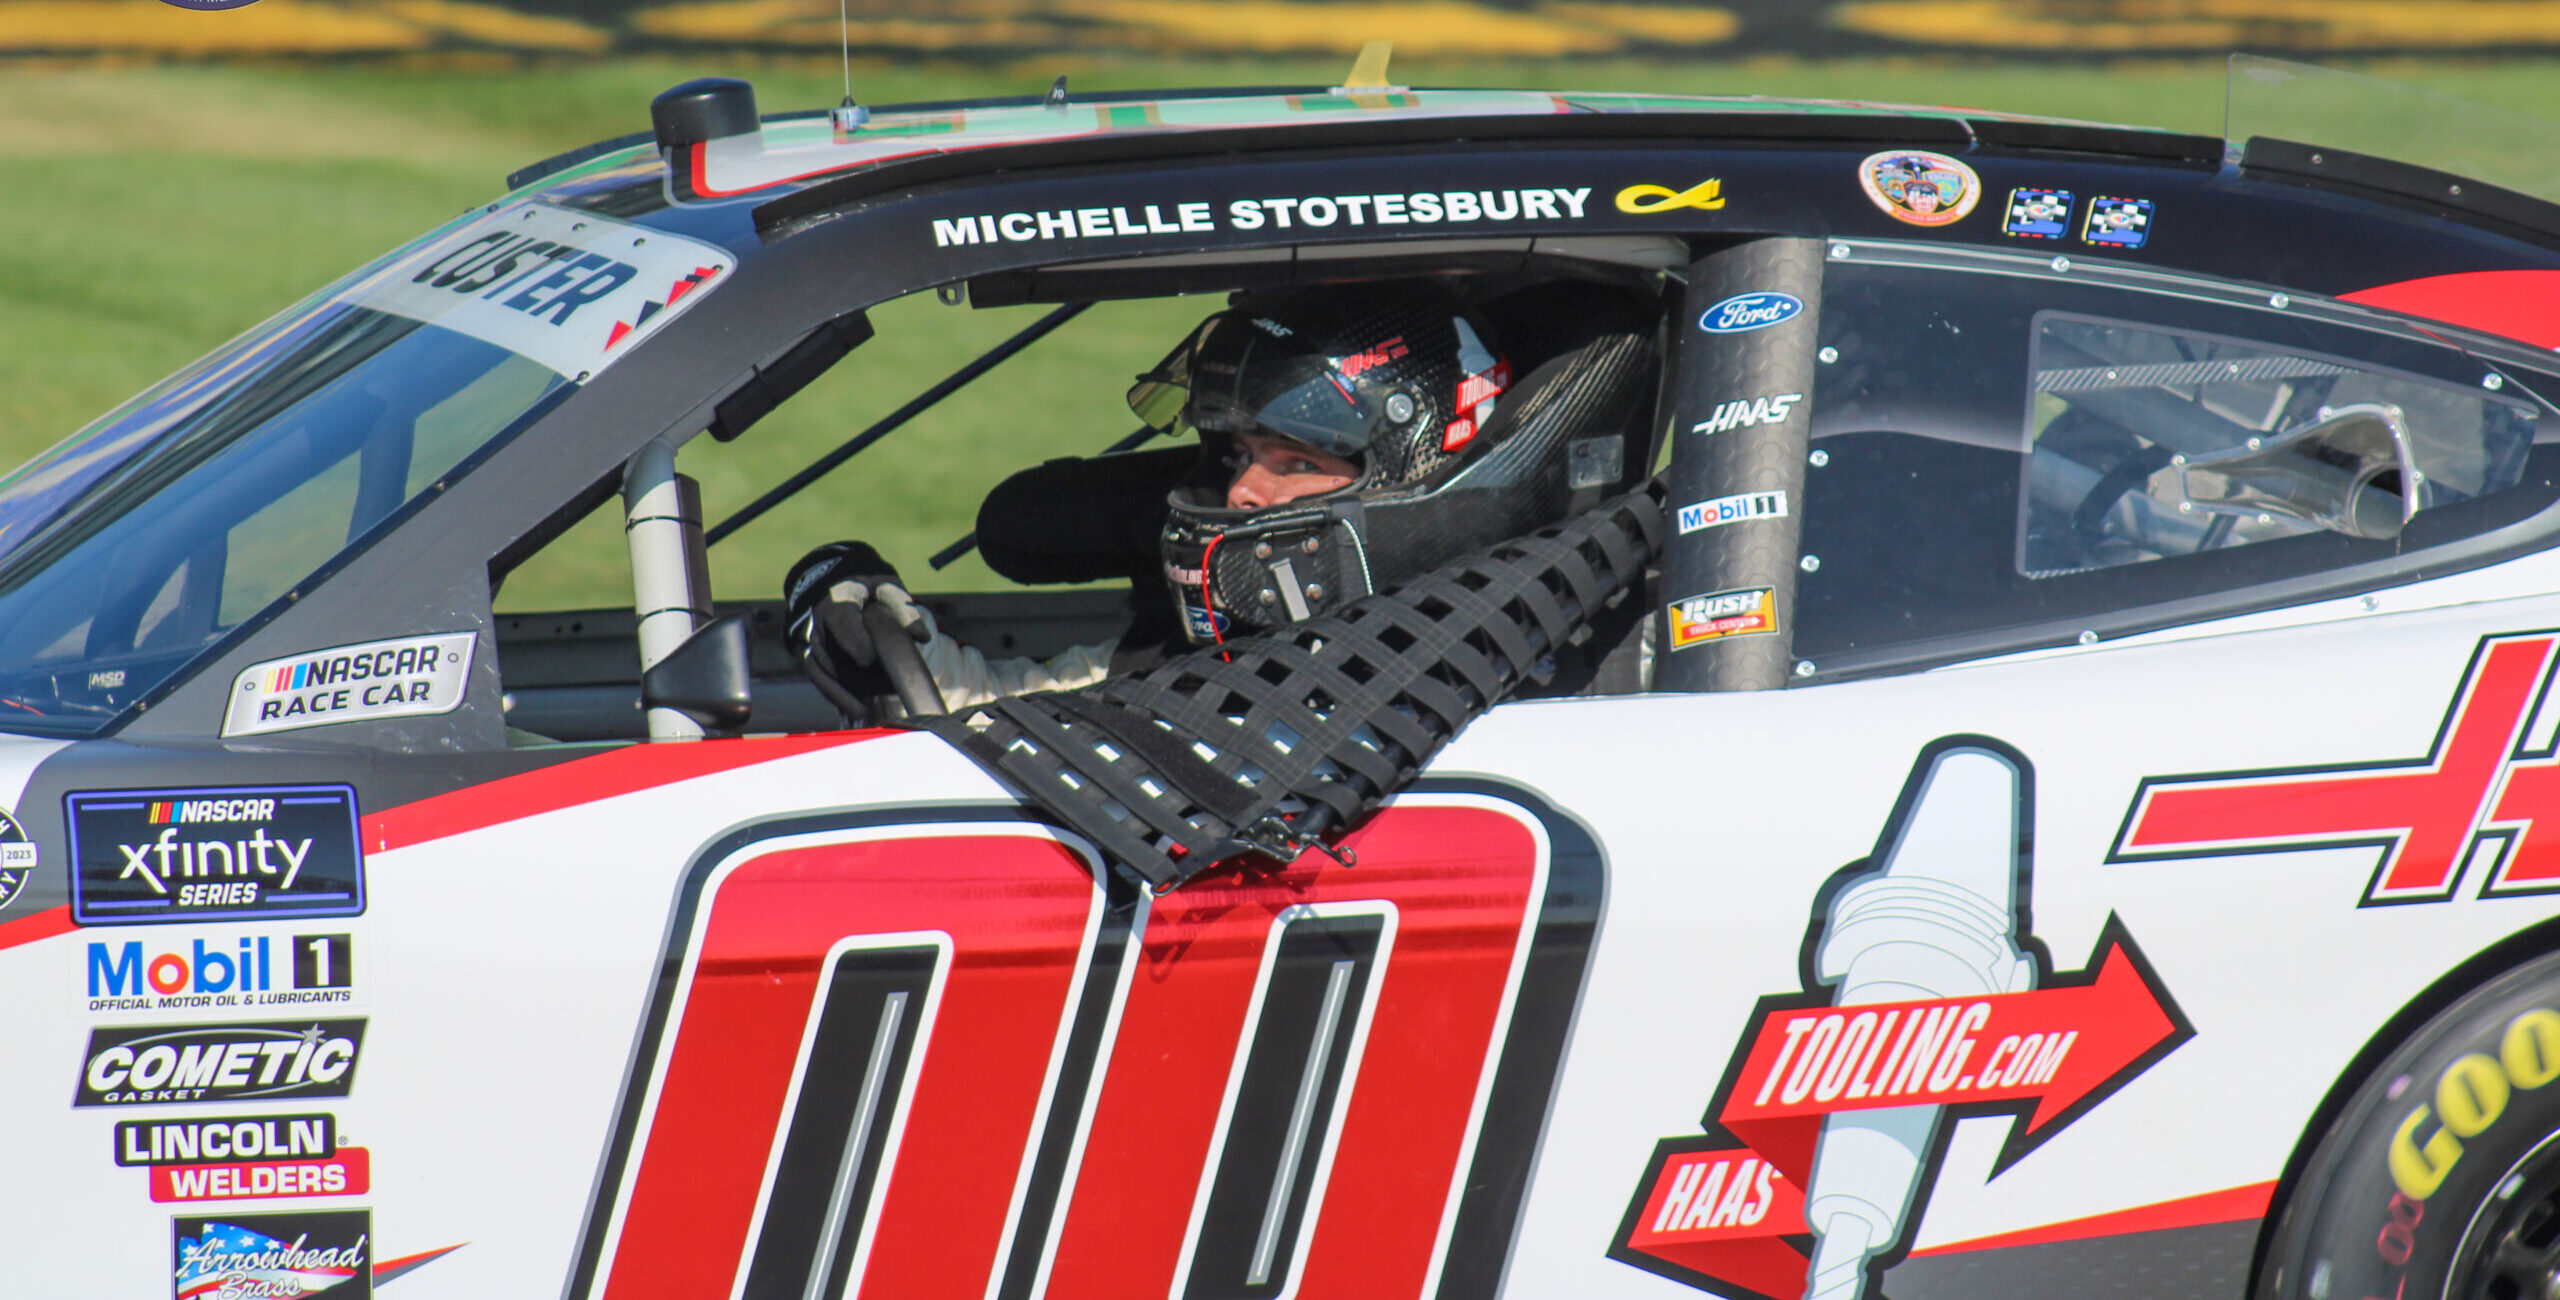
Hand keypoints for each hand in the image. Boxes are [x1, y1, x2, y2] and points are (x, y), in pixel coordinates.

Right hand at [784, 541, 932, 715]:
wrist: (843, 585)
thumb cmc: (870, 587)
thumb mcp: (888, 587)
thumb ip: (904, 608)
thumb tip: (921, 636)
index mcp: (838, 600)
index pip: (841, 621)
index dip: (855, 642)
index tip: (872, 660)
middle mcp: (820, 621)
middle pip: (833, 652)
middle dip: (857, 675)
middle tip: (886, 689)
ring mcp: (814, 640)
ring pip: (824, 670)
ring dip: (847, 690)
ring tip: (873, 705)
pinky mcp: (813, 655)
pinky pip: (819, 679)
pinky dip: (836, 695)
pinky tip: (857, 708)